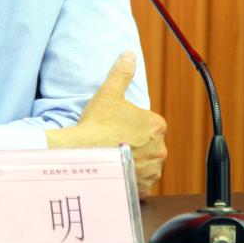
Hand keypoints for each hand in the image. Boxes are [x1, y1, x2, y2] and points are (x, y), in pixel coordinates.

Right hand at [46, 51, 167, 196]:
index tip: (118, 126)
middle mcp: (160, 149)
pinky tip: (117, 170)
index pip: (149, 123)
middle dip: (135, 143)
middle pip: (149, 143)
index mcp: (156, 125)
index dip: (132, 124)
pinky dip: (132, 177)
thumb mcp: (109, 93)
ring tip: (114, 156)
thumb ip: (122, 73)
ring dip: (135, 160)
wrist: (83, 154)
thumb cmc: (96, 124)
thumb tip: (129, 55)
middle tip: (114, 141)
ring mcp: (152, 170)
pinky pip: (141, 181)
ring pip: (146, 162)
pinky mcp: (143, 187)